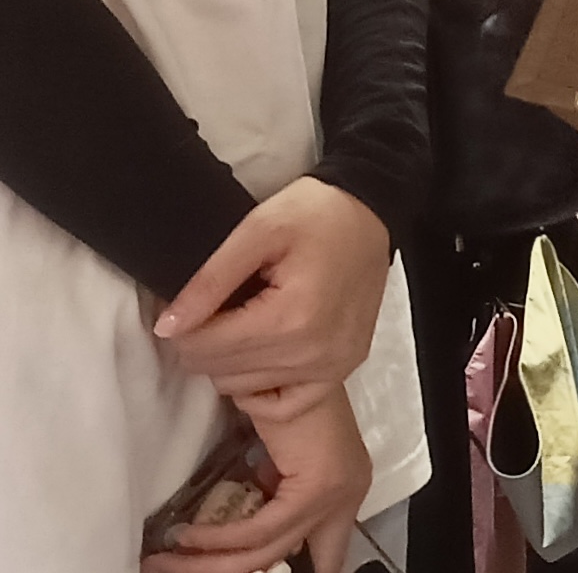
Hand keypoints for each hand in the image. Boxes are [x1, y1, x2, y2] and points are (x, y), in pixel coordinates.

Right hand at [147, 382, 368, 572]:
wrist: (282, 364)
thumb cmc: (277, 402)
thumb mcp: (278, 463)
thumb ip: (271, 497)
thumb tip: (239, 528)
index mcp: (343, 494)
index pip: (327, 557)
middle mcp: (347, 497)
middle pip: (280, 557)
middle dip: (221, 570)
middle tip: (170, 570)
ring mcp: (336, 494)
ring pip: (265, 552)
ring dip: (205, 561)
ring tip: (163, 559)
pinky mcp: (317, 488)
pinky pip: (260, 532)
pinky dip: (216, 539)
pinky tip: (186, 536)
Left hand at [157, 178, 391, 392]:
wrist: (373, 210)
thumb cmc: (315, 213)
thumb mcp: (257, 230)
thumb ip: (209, 280)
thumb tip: (167, 328)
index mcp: (291, 317)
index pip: (205, 348)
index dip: (184, 327)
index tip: (193, 302)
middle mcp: (313, 352)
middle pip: (221, 372)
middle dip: (206, 343)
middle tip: (218, 307)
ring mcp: (333, 365)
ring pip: (244, 388)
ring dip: (231, 361)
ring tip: (243, 323)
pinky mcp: (343, 368)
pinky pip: (284, 404)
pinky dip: (262, 388)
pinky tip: (262, 357)